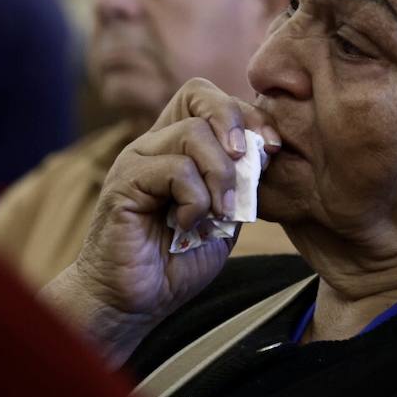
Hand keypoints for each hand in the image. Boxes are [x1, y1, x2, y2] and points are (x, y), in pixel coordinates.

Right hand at [44, 78, 280, 363]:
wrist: (134, 302)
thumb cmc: (177, 262)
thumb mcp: (224, 217)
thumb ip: (239, 183)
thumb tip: (264, 151)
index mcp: (177, 146)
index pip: (210, 97)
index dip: (247, 114)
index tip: (272, 149)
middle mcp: (154, 143)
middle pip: (199, 94)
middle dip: (236, 125)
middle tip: (249, 169)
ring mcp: (137, 159)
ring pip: (193, 134)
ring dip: (220, 176)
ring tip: (219, 214)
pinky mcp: (125, 183)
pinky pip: (175, 170)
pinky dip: (196, 200)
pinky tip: (188, 225)